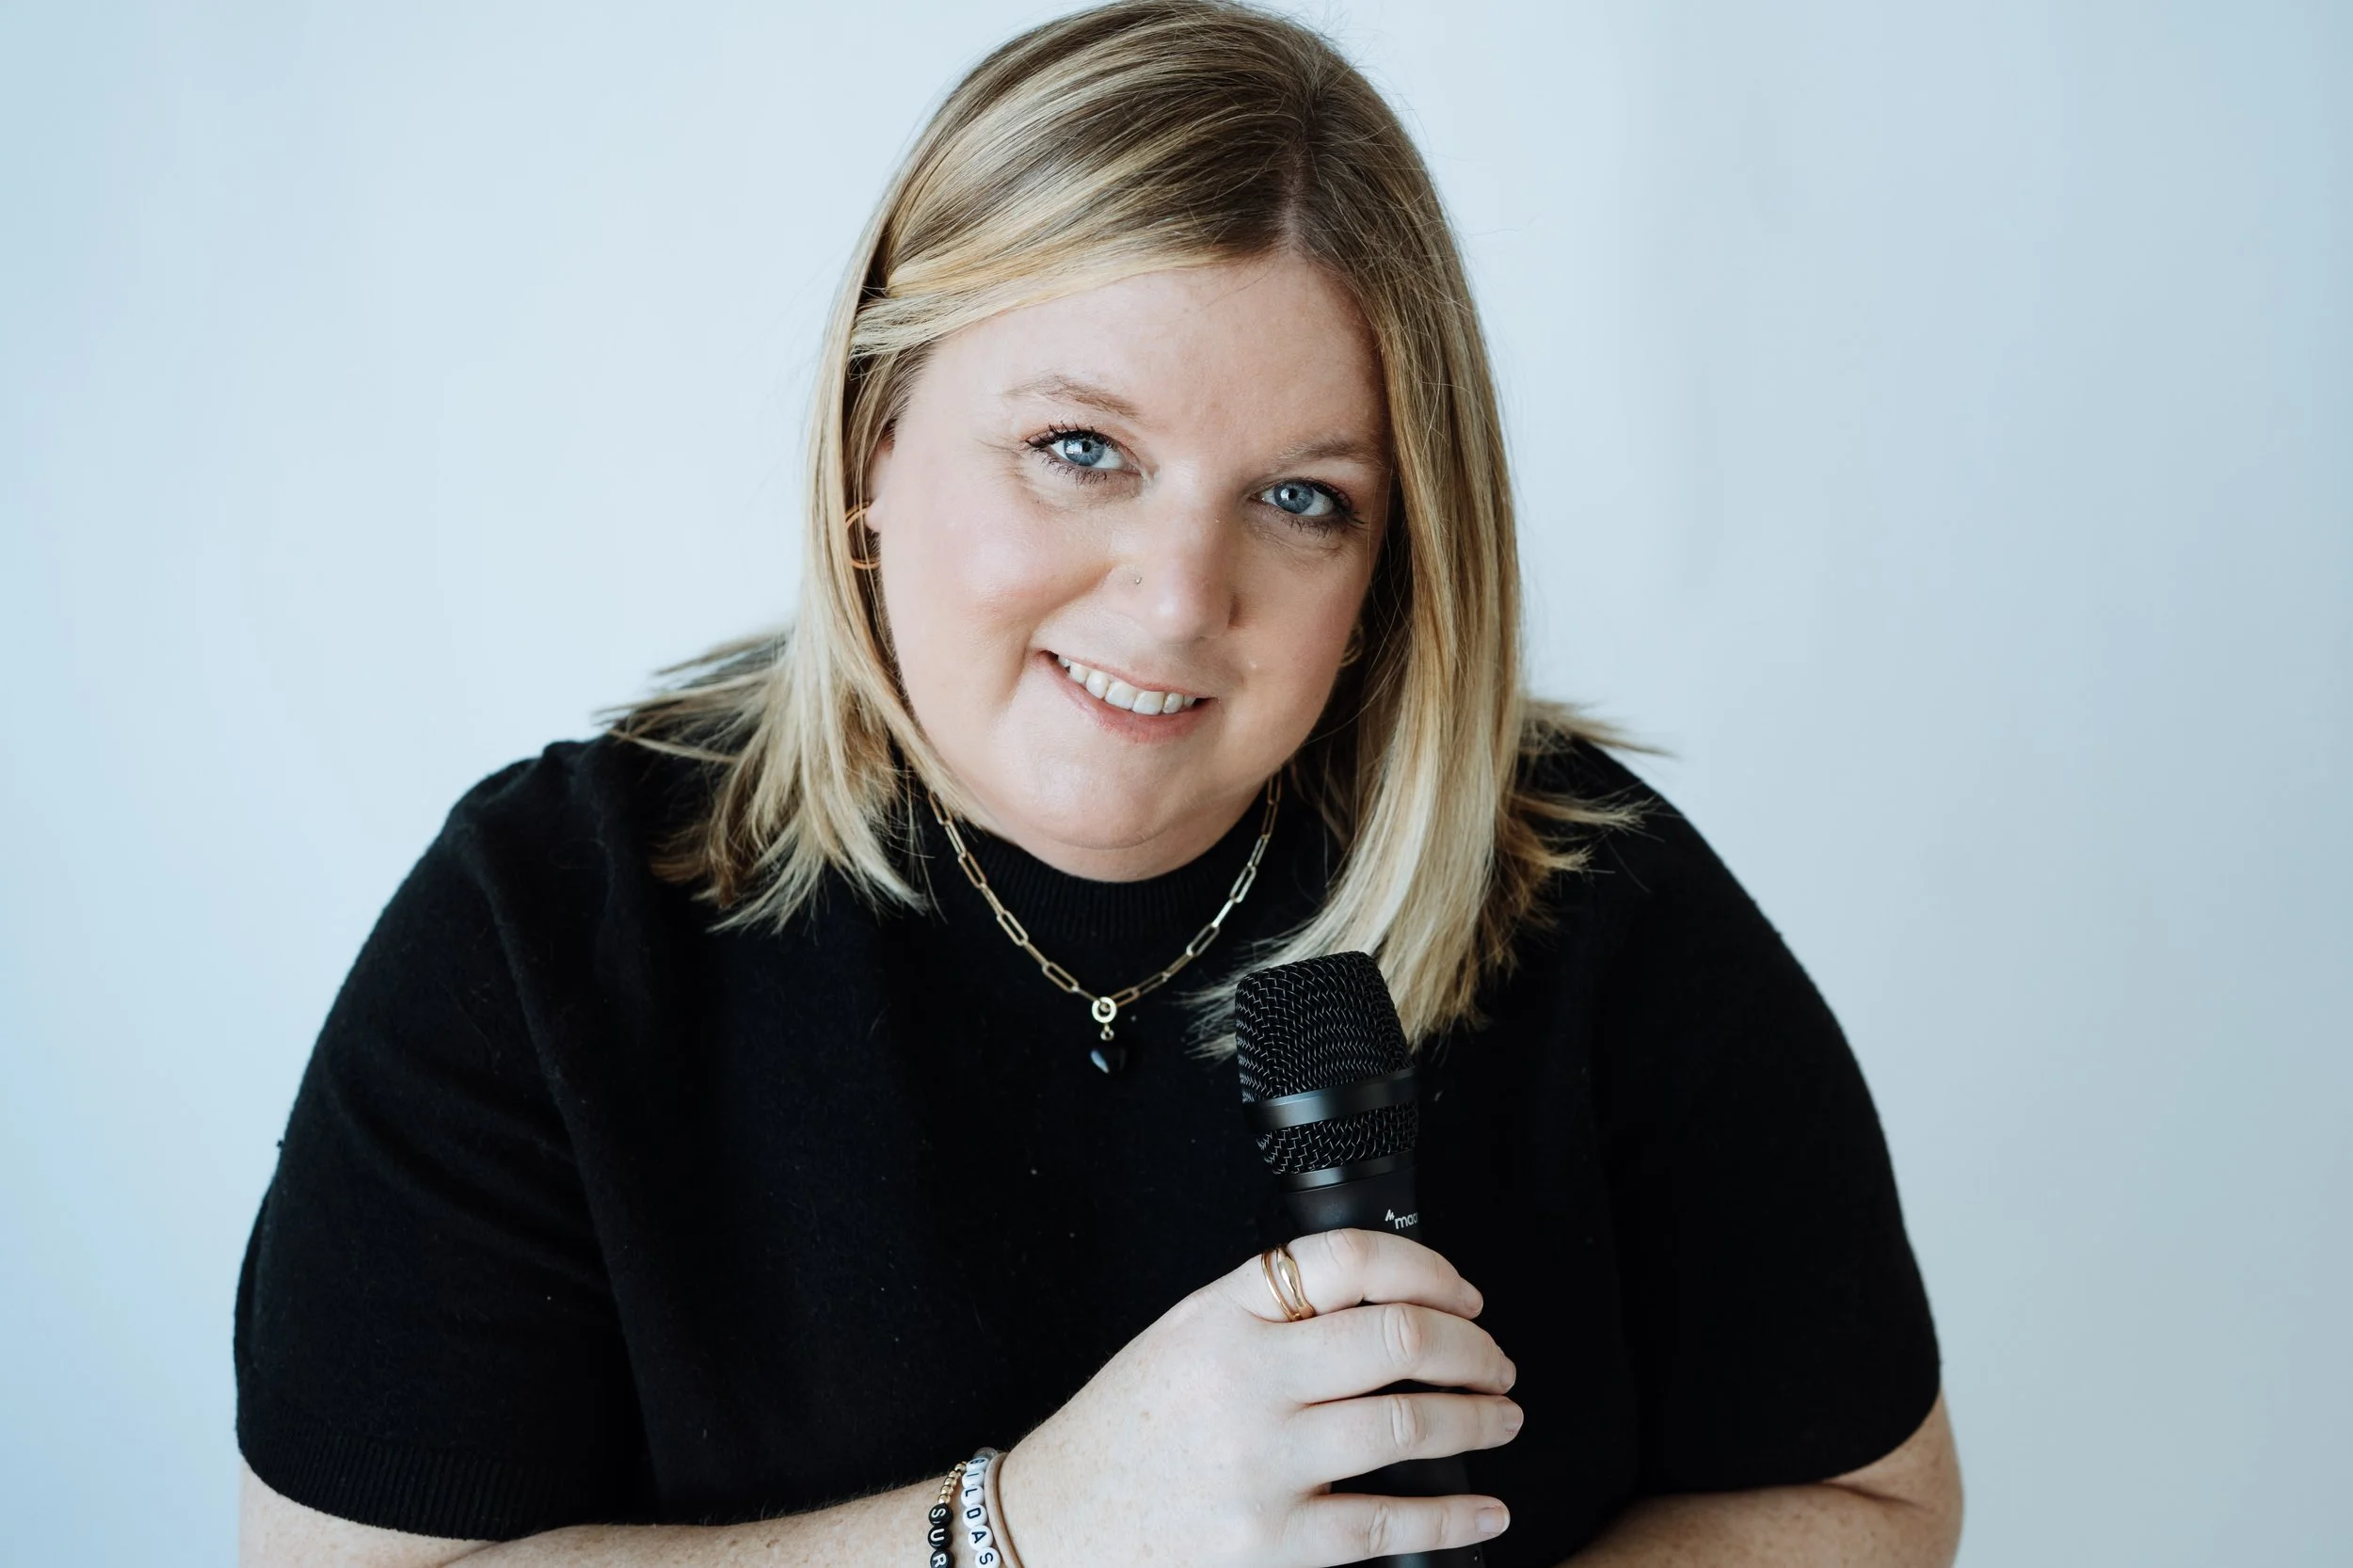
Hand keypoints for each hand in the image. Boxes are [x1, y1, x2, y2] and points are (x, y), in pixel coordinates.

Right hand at [996, 1227, 1519, 1567]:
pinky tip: (1484, 1505)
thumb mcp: (1182, 1335)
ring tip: (1499, 1418)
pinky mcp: (1271, 1541)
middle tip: (1496, 1361)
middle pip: (1397, 1337)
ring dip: (1478, 1419)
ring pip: (1408, 1424)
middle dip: (1473, 1348)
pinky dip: (1455, 1513)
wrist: (1054, 1523)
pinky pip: (1389, 1523)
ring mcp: (1261, 1462)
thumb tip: (1381, 1301)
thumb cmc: (1123, 1431)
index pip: (1348, 1259)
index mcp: (1223, 1314)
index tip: (1462, 1294)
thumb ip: (1265, 1310)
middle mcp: (1245, 1378)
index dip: (1429, 1269)